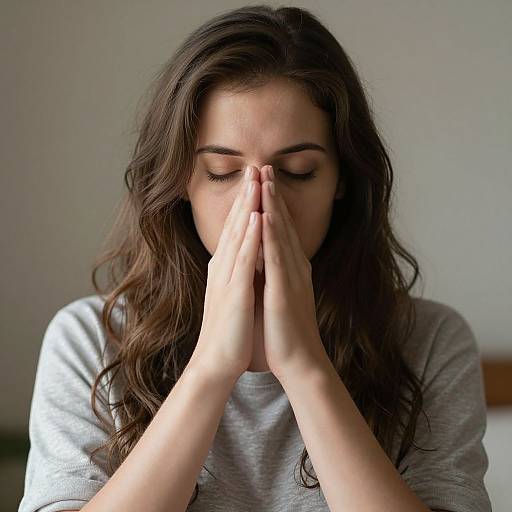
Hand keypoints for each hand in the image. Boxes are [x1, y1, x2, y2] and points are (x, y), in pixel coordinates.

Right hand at [189, 165, 261, 380]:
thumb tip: (245, 258)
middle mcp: (222, 268)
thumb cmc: (228, 331)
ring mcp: (227, 278)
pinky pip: (243, 260)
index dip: (245, 203)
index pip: (235, 230)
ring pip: (238, 235)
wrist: (216, 362)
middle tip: (255, 167)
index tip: (255, 181)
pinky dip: (250, 237)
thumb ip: (237, 274)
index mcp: (225, 269)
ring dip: (248, 206)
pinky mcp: (234, 292)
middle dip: (246, 194)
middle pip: (235, 224)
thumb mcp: (232, 295)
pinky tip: (256, 217)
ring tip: (256, 180)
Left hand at [258, 164, 328, 380]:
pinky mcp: (284, 291)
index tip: (264, 180)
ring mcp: (291, 278)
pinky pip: (277, 258)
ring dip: (273, 205)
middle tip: (264, 166)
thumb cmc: (286, 332)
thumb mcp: (281, 295)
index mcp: (292, 269)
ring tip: (264, 179)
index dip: (274, 203)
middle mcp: (295, 268)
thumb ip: (275, 275)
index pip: (282, 230)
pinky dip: (272, 234)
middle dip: (272, 194)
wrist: (300, 362)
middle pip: (283, 224)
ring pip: (281, 235)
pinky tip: (266, 215)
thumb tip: (263, 258)